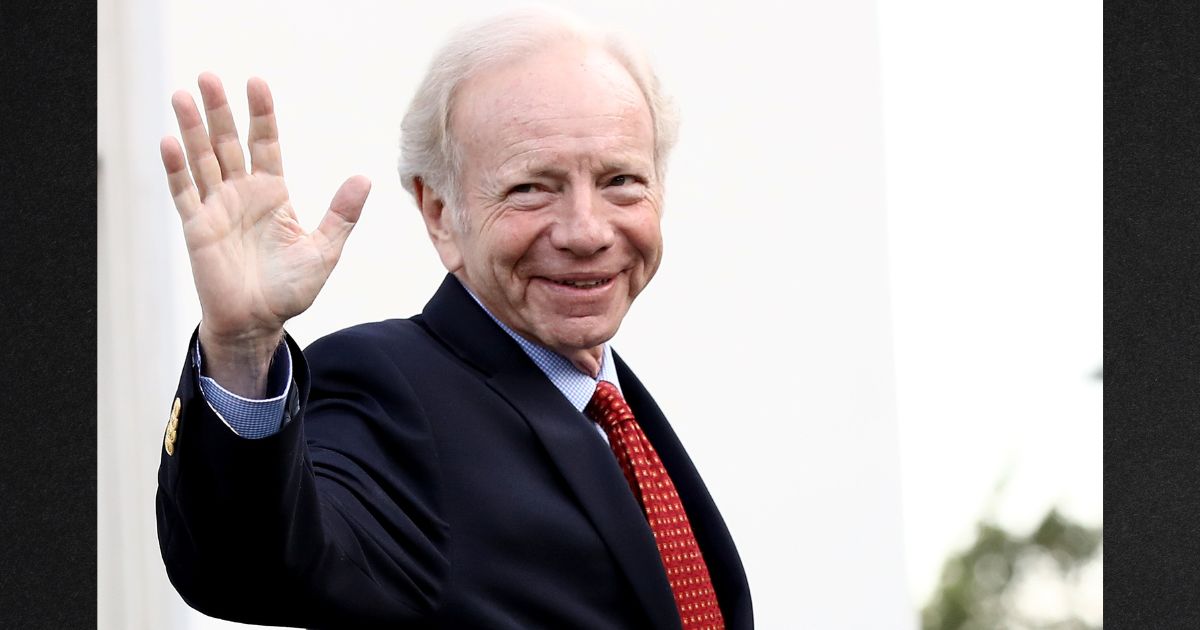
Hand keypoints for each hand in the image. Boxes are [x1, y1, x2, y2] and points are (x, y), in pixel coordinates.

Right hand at [160, 73, 369, 395]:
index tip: (257, 83)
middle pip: (228, 142)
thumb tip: (364, 178)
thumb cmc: (290, 290)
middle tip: (209, 76)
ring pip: (202, 159)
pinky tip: (170, 142)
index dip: (261, 114)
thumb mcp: (324, 250)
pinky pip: (184, 193)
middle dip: (220, 110)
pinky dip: (177, 168)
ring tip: (183, 96)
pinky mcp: (198, 228)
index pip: (266, 143)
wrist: (259, 322)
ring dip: (192, 129)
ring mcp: (217, 208)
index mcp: (273, 194)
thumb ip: (342, 214)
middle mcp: (242, 194)